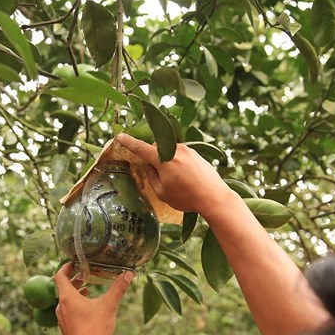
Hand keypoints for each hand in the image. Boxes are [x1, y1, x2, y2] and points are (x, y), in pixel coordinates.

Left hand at [53, 263, 133, 334]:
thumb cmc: (94, 328)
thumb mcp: (109, 306)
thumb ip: (118, 289)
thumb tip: (128, 274)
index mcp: (67, 297)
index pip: (60, 276)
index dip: (66, 267)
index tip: (75, 263)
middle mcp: (61, 306)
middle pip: (63, 288)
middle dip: (75, 280)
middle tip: (85, 275)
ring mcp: (62, 318)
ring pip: (66, 300)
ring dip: (76, 293)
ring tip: (88, 289)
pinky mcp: (66, 327)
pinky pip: (68, 310)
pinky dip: (76, 304)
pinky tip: (88, 308)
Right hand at [117, 133, 231, 216]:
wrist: (214, 196)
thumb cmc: (186, 197)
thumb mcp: (162, 192)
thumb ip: (152, 178)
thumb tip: (150, 168)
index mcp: (163, 159)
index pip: (141, 148)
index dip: (129, 143)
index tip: (120, 136)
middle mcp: (175, 149)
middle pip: (157, 148)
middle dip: (153, 157)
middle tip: (158, 175)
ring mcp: (188, 150)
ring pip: (170, 151)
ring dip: (167, 161)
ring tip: (177, 180)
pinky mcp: (197, 154)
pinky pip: (181, 154)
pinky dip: (178, 163)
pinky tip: (186, 178)